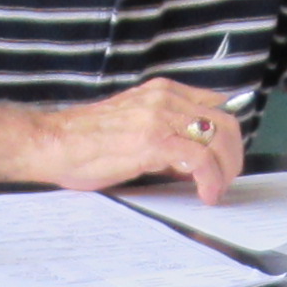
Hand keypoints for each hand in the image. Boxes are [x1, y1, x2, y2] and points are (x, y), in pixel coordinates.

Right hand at [34, 78, 247, 201]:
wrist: (52, 142)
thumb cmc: (84, 141)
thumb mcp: (134, 128)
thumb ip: (165, 138)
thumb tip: (191, 164)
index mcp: (162, 92)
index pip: (215, 105)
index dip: (227, 134)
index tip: (224, 158)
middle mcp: (165, 99)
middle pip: (225, 121)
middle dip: (234, 154)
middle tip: (226, 178)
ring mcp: (160, 117)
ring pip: (219, 137)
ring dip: (226, 169)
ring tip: (217, 190)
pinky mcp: (154, 141)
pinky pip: (200, 159)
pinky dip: (211, 179)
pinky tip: (206, 194)